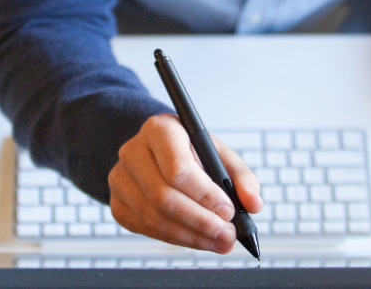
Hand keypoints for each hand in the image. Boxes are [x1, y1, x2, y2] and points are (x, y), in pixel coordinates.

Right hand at [108, 114, 262, 251]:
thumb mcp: (218, 153)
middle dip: (201, 222)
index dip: (204, 194)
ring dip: (191, 236)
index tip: (228, 210)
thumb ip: (241, 176)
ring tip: (219, 242)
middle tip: (228, 235)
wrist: (156, 152)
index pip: (177, 167)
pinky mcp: (118, 204)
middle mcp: (133, 151)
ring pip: (154, 218)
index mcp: (160, 129)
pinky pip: (146, 229)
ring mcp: (120, 179)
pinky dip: (176, 240)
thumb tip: (252, 204)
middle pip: (164, 197)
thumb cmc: (190, 151)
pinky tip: (197, 240)